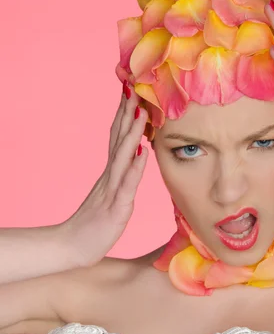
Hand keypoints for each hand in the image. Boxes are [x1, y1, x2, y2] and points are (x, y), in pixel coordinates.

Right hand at [60, 82, 147, 266]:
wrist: (72, 247)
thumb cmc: (94, 224)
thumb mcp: (111, 196)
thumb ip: (122, 176)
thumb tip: (136, 155)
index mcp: (110, 173)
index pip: (118, 137)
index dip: (125, 113)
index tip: (132, 90)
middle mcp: (110, 176)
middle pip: (118, 138)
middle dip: (127, 112)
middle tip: (135, 86)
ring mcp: (111, 190)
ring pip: (123, 156)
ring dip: (132, 132)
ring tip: (141, 110)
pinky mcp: (116, 207)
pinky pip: (127, 184)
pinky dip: (135, 167)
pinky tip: (142, 152)